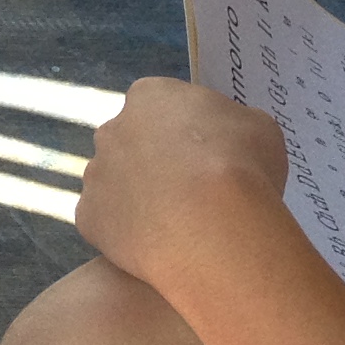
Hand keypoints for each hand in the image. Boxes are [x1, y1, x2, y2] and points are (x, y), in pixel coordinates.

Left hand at [72, 77, 293, 297]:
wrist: (212, 226)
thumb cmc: (242, 166)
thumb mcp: (258, 130)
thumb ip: (233, 127)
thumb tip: (226, 141)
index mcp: (150, 96)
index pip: (162, 107)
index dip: (187, 134)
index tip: (208, 157)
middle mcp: (112, 129)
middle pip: (134, 144)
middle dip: (158, 165)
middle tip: (193, 194)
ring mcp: (95, 173)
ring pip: (117, 186)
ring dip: (141, 200)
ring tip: (180, 226)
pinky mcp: (87, 217)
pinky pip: (108, 224)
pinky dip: (129, 235)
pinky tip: (160, 248)